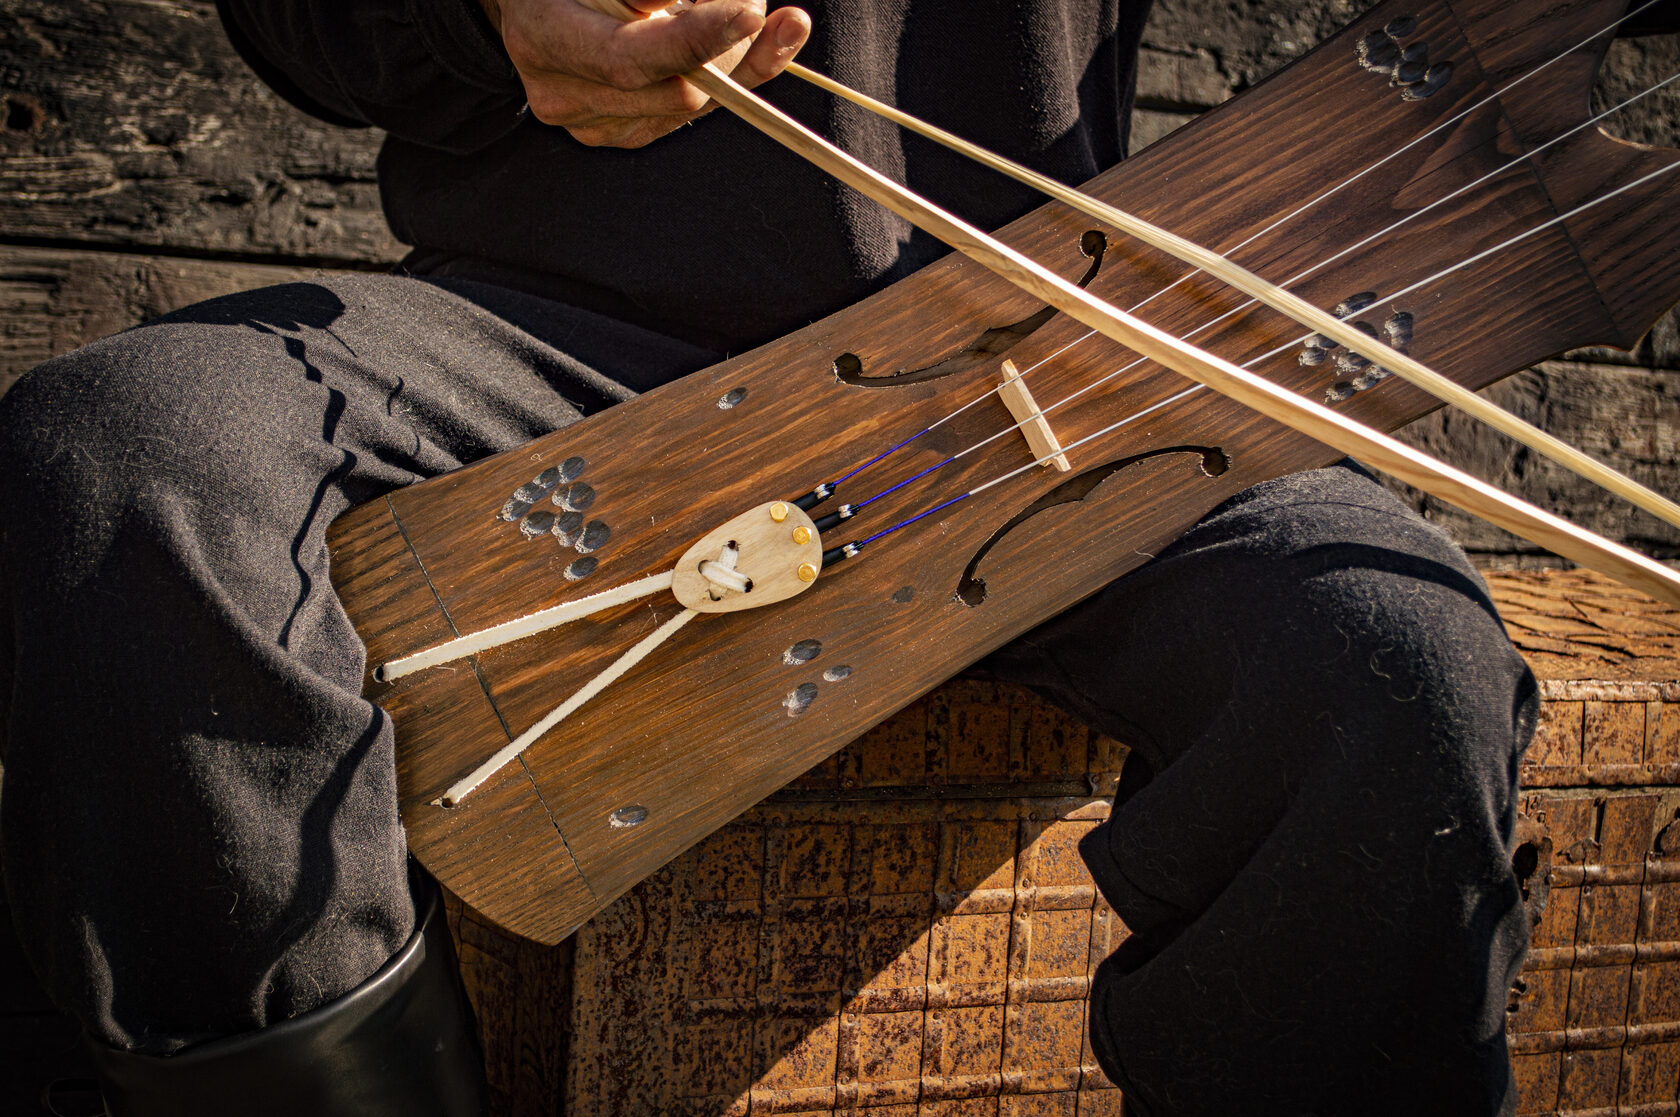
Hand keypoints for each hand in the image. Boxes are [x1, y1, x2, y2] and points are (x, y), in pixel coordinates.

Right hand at [477, 0, 810, 148]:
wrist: (533, 5)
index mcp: (544, 38)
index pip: (628, 57)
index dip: (693, 41)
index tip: (749, 14)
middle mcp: (563, 95)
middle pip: (674, 90)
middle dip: (731, 46)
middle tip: (757, 2)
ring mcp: (592, 124)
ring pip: (690, 106)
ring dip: (734, 59)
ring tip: (749, 11)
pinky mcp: (619, 134)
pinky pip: (687, 113)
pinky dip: (723, 76)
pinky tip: (743, 42)